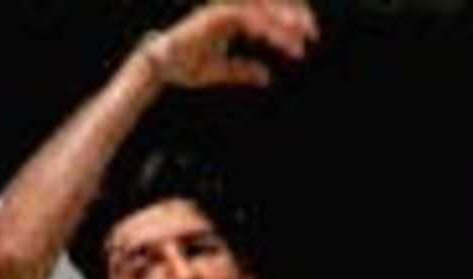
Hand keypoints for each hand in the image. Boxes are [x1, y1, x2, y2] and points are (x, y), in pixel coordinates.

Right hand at [145, 1, 318, 90]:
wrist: (161, 67)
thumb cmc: (186, 66)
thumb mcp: (221, 71)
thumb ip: (244, 71)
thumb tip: (267, 77)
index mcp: (235, 17)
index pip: (269, 13)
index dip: (289, 23)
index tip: (306, 39)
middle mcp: (231, 8)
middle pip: (270, 4)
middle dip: (294, 15)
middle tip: (311, 33)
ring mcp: (223, 8)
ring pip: (261, 6)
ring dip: (282, 18)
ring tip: (299, 33)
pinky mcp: (216, 14)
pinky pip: (246, 15)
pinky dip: (262, 23)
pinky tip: (274, 35)